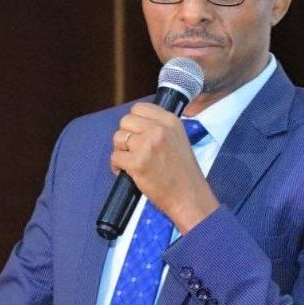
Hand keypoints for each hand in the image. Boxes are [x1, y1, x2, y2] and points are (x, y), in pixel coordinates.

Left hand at [110, 103, 218, 232]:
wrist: (189, 196)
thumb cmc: (184, 172)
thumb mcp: (178, 139)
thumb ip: (160, 128)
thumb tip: (136, 124)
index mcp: (170, 121)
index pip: (139, 108)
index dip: (134, 122)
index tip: (136, 133)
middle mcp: (158, 130)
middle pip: (125, 121)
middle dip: (125, 135)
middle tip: (132, 149)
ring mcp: (146, 146)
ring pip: (117, 138)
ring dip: (120, 150)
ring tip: (129, 161)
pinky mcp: (136, 163)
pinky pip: (115, 157)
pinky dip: (116, 166)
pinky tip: (126, 172)